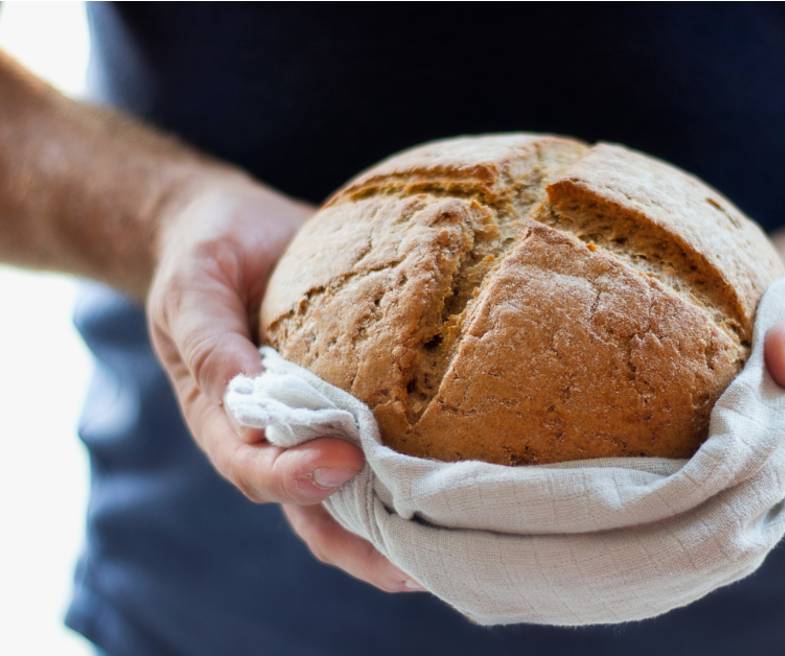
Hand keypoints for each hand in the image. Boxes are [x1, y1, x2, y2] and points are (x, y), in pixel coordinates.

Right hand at [146, 174, 421, 592]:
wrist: (234, 229)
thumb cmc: (206, 255)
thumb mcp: (193, 288)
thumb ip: (210, 340)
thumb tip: (244, 393)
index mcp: (222, 417)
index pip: (253, 467)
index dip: (295, 475)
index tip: (345, 458)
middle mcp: (274, 435)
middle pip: (312, 508)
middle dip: (362, 543)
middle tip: (416, 562)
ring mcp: (317, 423)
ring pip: (355, 494)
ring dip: (398, 526)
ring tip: (455, 542)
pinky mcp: (357, 397)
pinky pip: (386, 443)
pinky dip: (417, 468)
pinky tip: (465, 483)